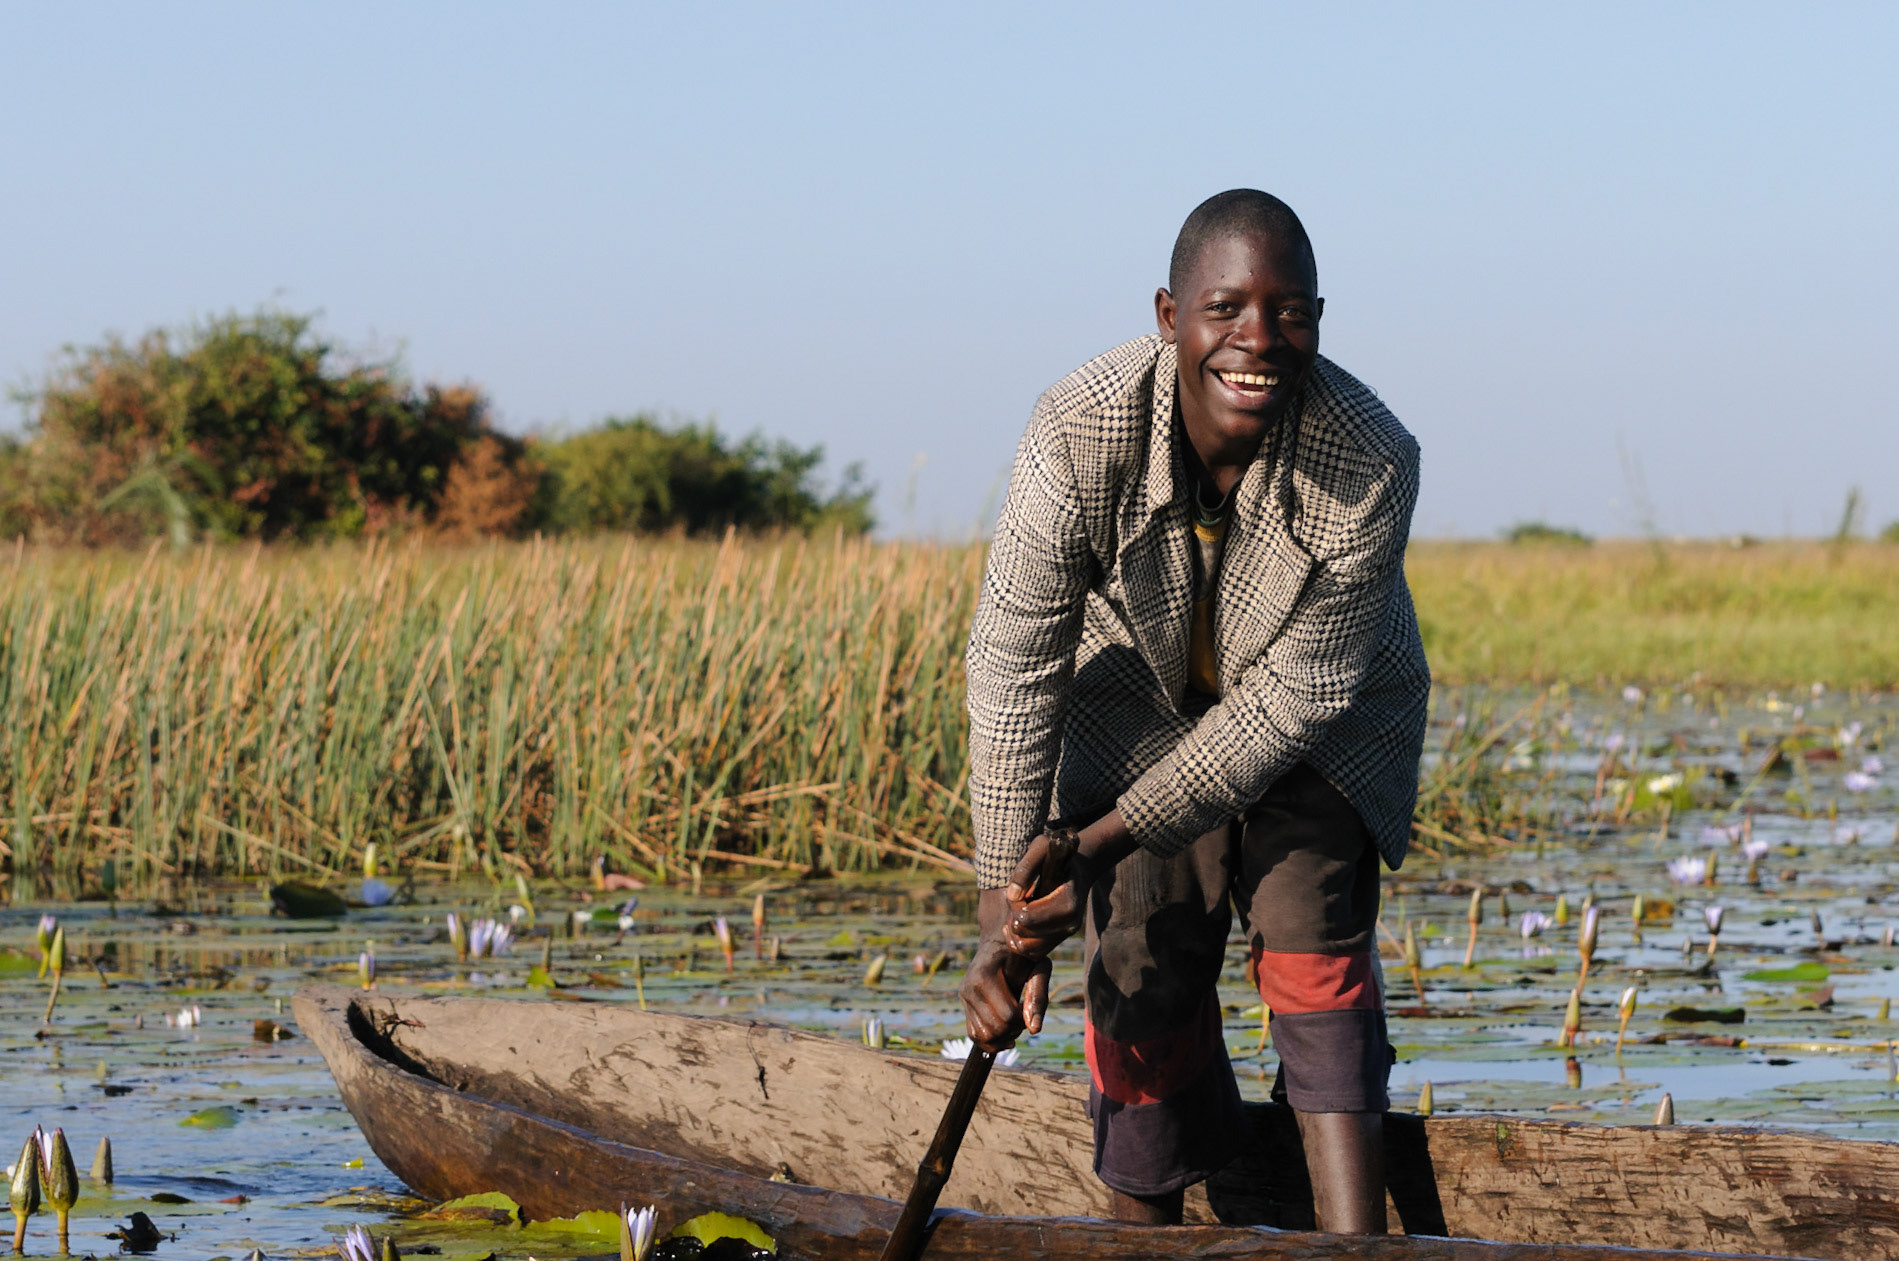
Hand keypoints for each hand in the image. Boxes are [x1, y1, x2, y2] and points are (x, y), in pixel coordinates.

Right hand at [958, 929, 1051, 1051]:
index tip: (1029, 1007)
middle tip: (1023, 1017)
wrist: (1000, 941)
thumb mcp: (1038, 966)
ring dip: (1003, 1036)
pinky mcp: (964, 1004)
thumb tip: (1034, 1030)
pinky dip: (990, 1041)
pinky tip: (1005, 1035)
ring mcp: (964, 997)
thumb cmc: (1023, 954)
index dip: (1024, 1019)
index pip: (1007, 1015)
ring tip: (1014, 1023)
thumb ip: (1038, 995)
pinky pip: (974, 1034)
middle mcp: (969, 988)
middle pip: (995, 1028)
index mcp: (984, 976)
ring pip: (983, 1036)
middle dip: (1014, 1029)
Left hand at [1000, 832, 1091, 958]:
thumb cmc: (1056, 855)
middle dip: (1014, 921)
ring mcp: (1066, 932)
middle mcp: (1070, 923)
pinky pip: (1035, 953)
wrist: (1078, 868)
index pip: (1028, 918)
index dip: (1014, 907)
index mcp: (1067, 902)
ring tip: (1013, 917)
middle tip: (1015, 904)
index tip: (1016, 892)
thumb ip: (1025, 869)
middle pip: (1027, 937)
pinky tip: (1016, 926)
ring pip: (1030, 950)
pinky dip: (1021, 944)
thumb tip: (1012, 896)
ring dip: (1015, 936)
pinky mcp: (1060, 938)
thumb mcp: (1040, 848)